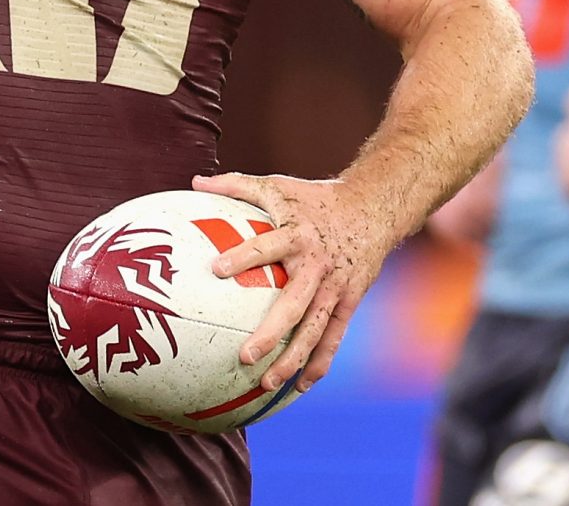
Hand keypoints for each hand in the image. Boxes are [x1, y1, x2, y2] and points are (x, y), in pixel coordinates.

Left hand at [192, 171, 394, 395]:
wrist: (373, 207)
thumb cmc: (315, 198)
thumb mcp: (279, 186)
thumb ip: (237, 186)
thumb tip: (195, 181)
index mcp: (297, 235)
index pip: (266, 247)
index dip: (242, 256)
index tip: (215, 270)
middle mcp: (317, 265)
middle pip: (294, 304)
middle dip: (271, 331)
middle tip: (244, 355)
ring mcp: (336, 287)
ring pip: (315, 330)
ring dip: (293, 359)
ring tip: (267, 383)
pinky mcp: (350, 301)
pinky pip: (334, 337)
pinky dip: (319, 363)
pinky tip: (300, 387)